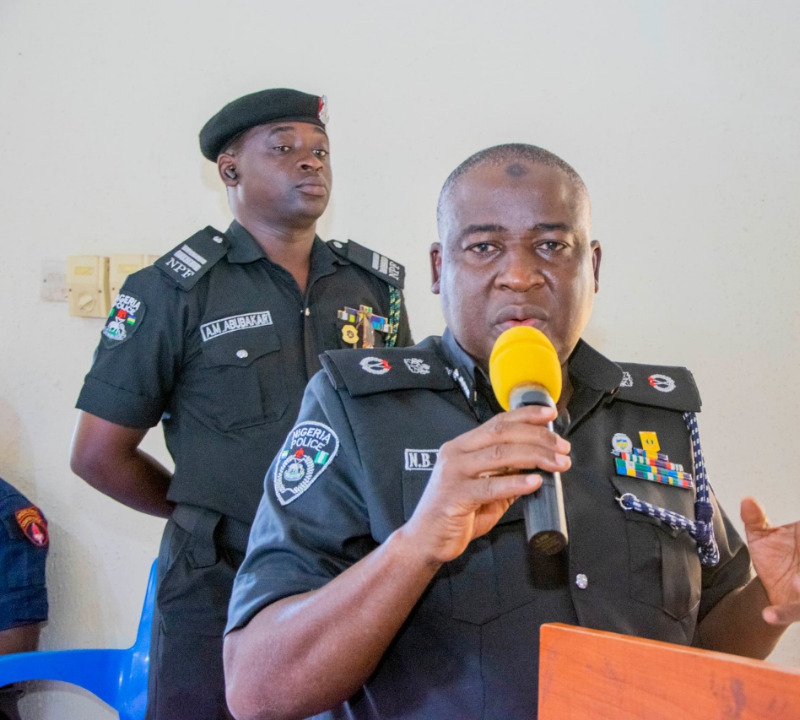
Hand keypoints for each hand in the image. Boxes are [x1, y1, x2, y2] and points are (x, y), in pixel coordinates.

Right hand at [401, 405, 570, 565]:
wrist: (425, 540)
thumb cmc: (454, 514)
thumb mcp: (486, 490)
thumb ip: (507, 474)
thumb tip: (537, 465)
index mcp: (462, 446)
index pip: (498, 422)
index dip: (526, 415)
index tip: (549, 415)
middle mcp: (456, 454)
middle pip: (502, 434)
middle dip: (538, 437)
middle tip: (562, 448)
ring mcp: (453, 473)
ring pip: (500, 454)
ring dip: (535, 456)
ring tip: (558, 463)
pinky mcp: (455, 495)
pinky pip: (490, 486)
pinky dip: (516, 482)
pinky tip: (535, 482)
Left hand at [741, 497, 799, 624]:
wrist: (773, 584)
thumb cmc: (775, 555)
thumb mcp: (761, 536)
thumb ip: (755, 519)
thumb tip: (747, 501)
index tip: (799, 541)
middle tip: (797, 577)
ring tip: (795, 584)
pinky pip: (797, 611)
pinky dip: (785, 612)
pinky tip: (768, 615)